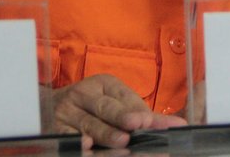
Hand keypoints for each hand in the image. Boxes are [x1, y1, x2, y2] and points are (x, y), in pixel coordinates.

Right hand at [46, 74, 185, 148]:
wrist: (49, 108)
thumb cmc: (93, 107)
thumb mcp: (116, 102)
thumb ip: (145, 114)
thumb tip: (180, 125)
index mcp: (103, 83)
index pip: (123, 97)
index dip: (136, 109)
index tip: (148, 120)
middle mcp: (83, 94)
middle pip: (106, 108)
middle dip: (122, 117)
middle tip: (137, 126)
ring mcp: (67, 112)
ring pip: (89, 125)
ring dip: (106, 134)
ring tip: (121, 142)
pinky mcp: (54, 129)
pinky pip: (67, 138)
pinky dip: (76, 143)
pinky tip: (86, 146)